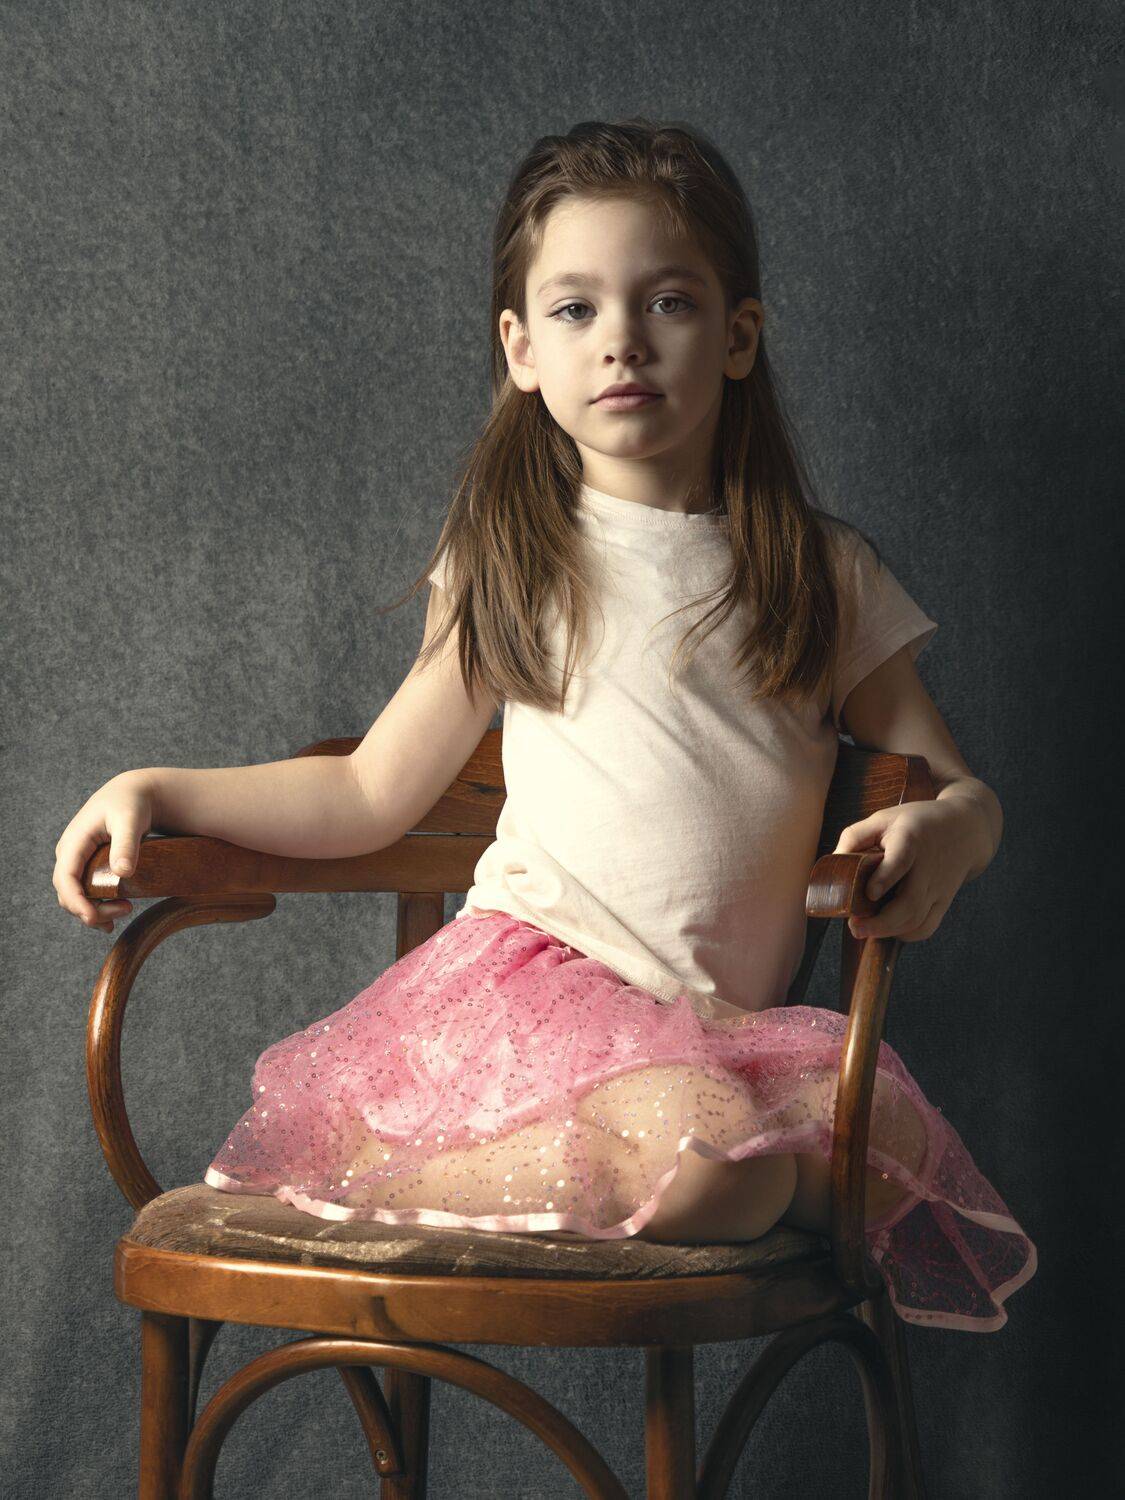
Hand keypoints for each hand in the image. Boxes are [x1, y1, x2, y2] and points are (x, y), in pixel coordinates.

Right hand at [53, 771, 154, 933]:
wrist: (133, 794)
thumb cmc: (131, 803)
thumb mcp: (130, 820)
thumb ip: (126, 844)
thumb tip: (123, 872)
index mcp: (74, 842)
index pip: (65, 879)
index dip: (76, 902)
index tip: (93, 917)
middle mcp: (70, 854)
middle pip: (68, 893)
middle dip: (91, 909)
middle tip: (125, 910)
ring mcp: (77, 860)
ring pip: (75, 896)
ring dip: (95, 910)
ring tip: (125, 910)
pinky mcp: (87, 865)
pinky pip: (85, 891)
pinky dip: (97, 905)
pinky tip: (115, 912)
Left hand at [832, 800, 979, 943]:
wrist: (966, 830)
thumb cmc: (916, 822)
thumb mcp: (884, 818)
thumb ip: (855, 836)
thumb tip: (833, 862)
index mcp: (911, 839)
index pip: (900, 860)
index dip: (885, 878)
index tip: (869, 893)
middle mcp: (928, 867)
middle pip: (910, 902)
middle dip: (881, 922)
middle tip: (854, 927)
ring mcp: (938, 888)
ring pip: (918, 920)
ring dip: (888, 931)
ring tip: (863, 930)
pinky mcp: (943, 901)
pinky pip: (927, 927)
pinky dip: (906, 935)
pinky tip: (887, 930)